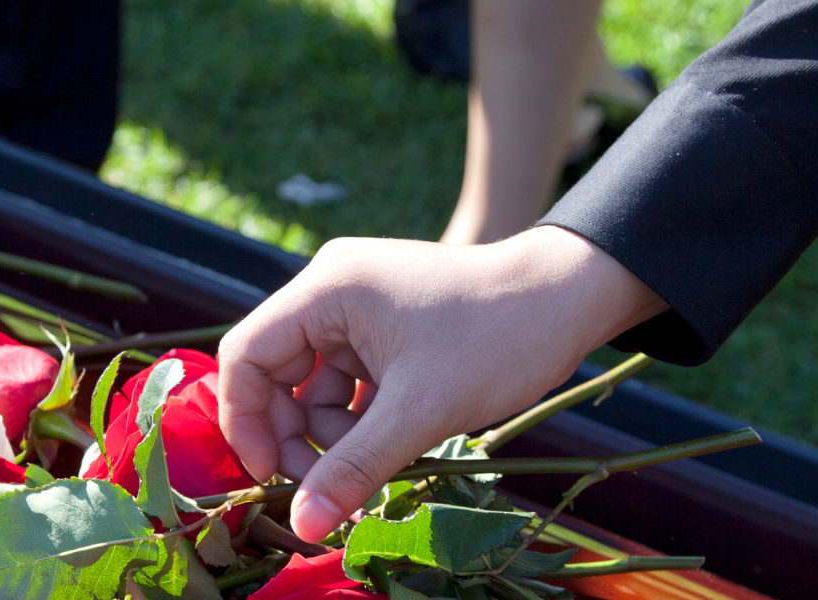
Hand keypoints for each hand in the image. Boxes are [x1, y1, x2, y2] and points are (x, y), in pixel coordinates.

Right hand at [216, 226, 666, 541]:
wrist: (571, 296)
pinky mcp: (385, 323)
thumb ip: (355, 468)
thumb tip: (302, 527)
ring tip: (375, 461)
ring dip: (332, 431)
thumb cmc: (498, 339)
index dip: (246, 420)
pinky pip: (348, 378)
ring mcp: (359, 305)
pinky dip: (360, 416)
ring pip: (314, 383)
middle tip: (323, 486)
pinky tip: (393, 441)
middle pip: (275, 372)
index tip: (270, 474)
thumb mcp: (421, 411)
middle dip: (295, 433)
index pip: (246, 354)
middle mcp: (332, 287)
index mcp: (327, 288)